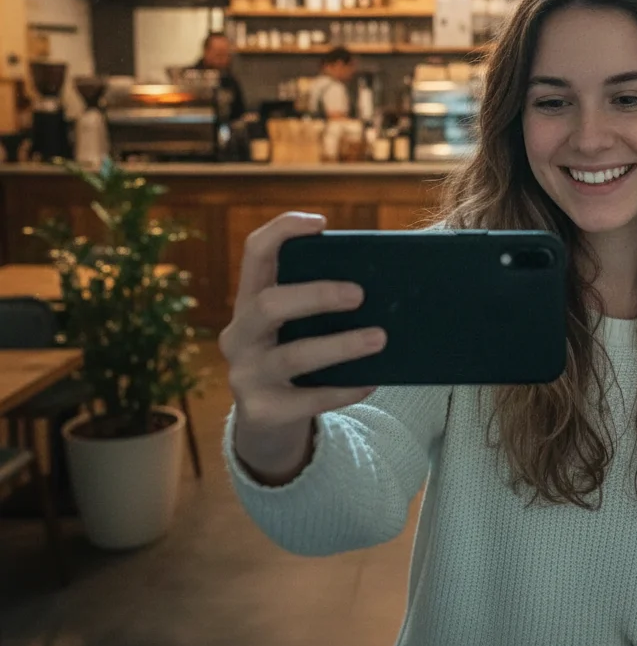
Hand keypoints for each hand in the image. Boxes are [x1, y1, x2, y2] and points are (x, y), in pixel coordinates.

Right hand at [220, 211, 385, 479]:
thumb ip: (321, 301)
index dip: (282, 231)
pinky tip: (372, 381)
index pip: (254, 253)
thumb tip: (388, 277)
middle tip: (360, 294)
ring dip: (341, 345)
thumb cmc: (296, 354)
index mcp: (249, 300)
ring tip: (380, 338)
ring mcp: (245, 375)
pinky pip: (308, 399)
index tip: (321, 223)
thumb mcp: (296, 324)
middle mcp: (239, 334)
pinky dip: (344, 389)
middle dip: (316, 295)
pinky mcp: (262, 411)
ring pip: (293, 355)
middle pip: (268, 304)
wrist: (268, 423)